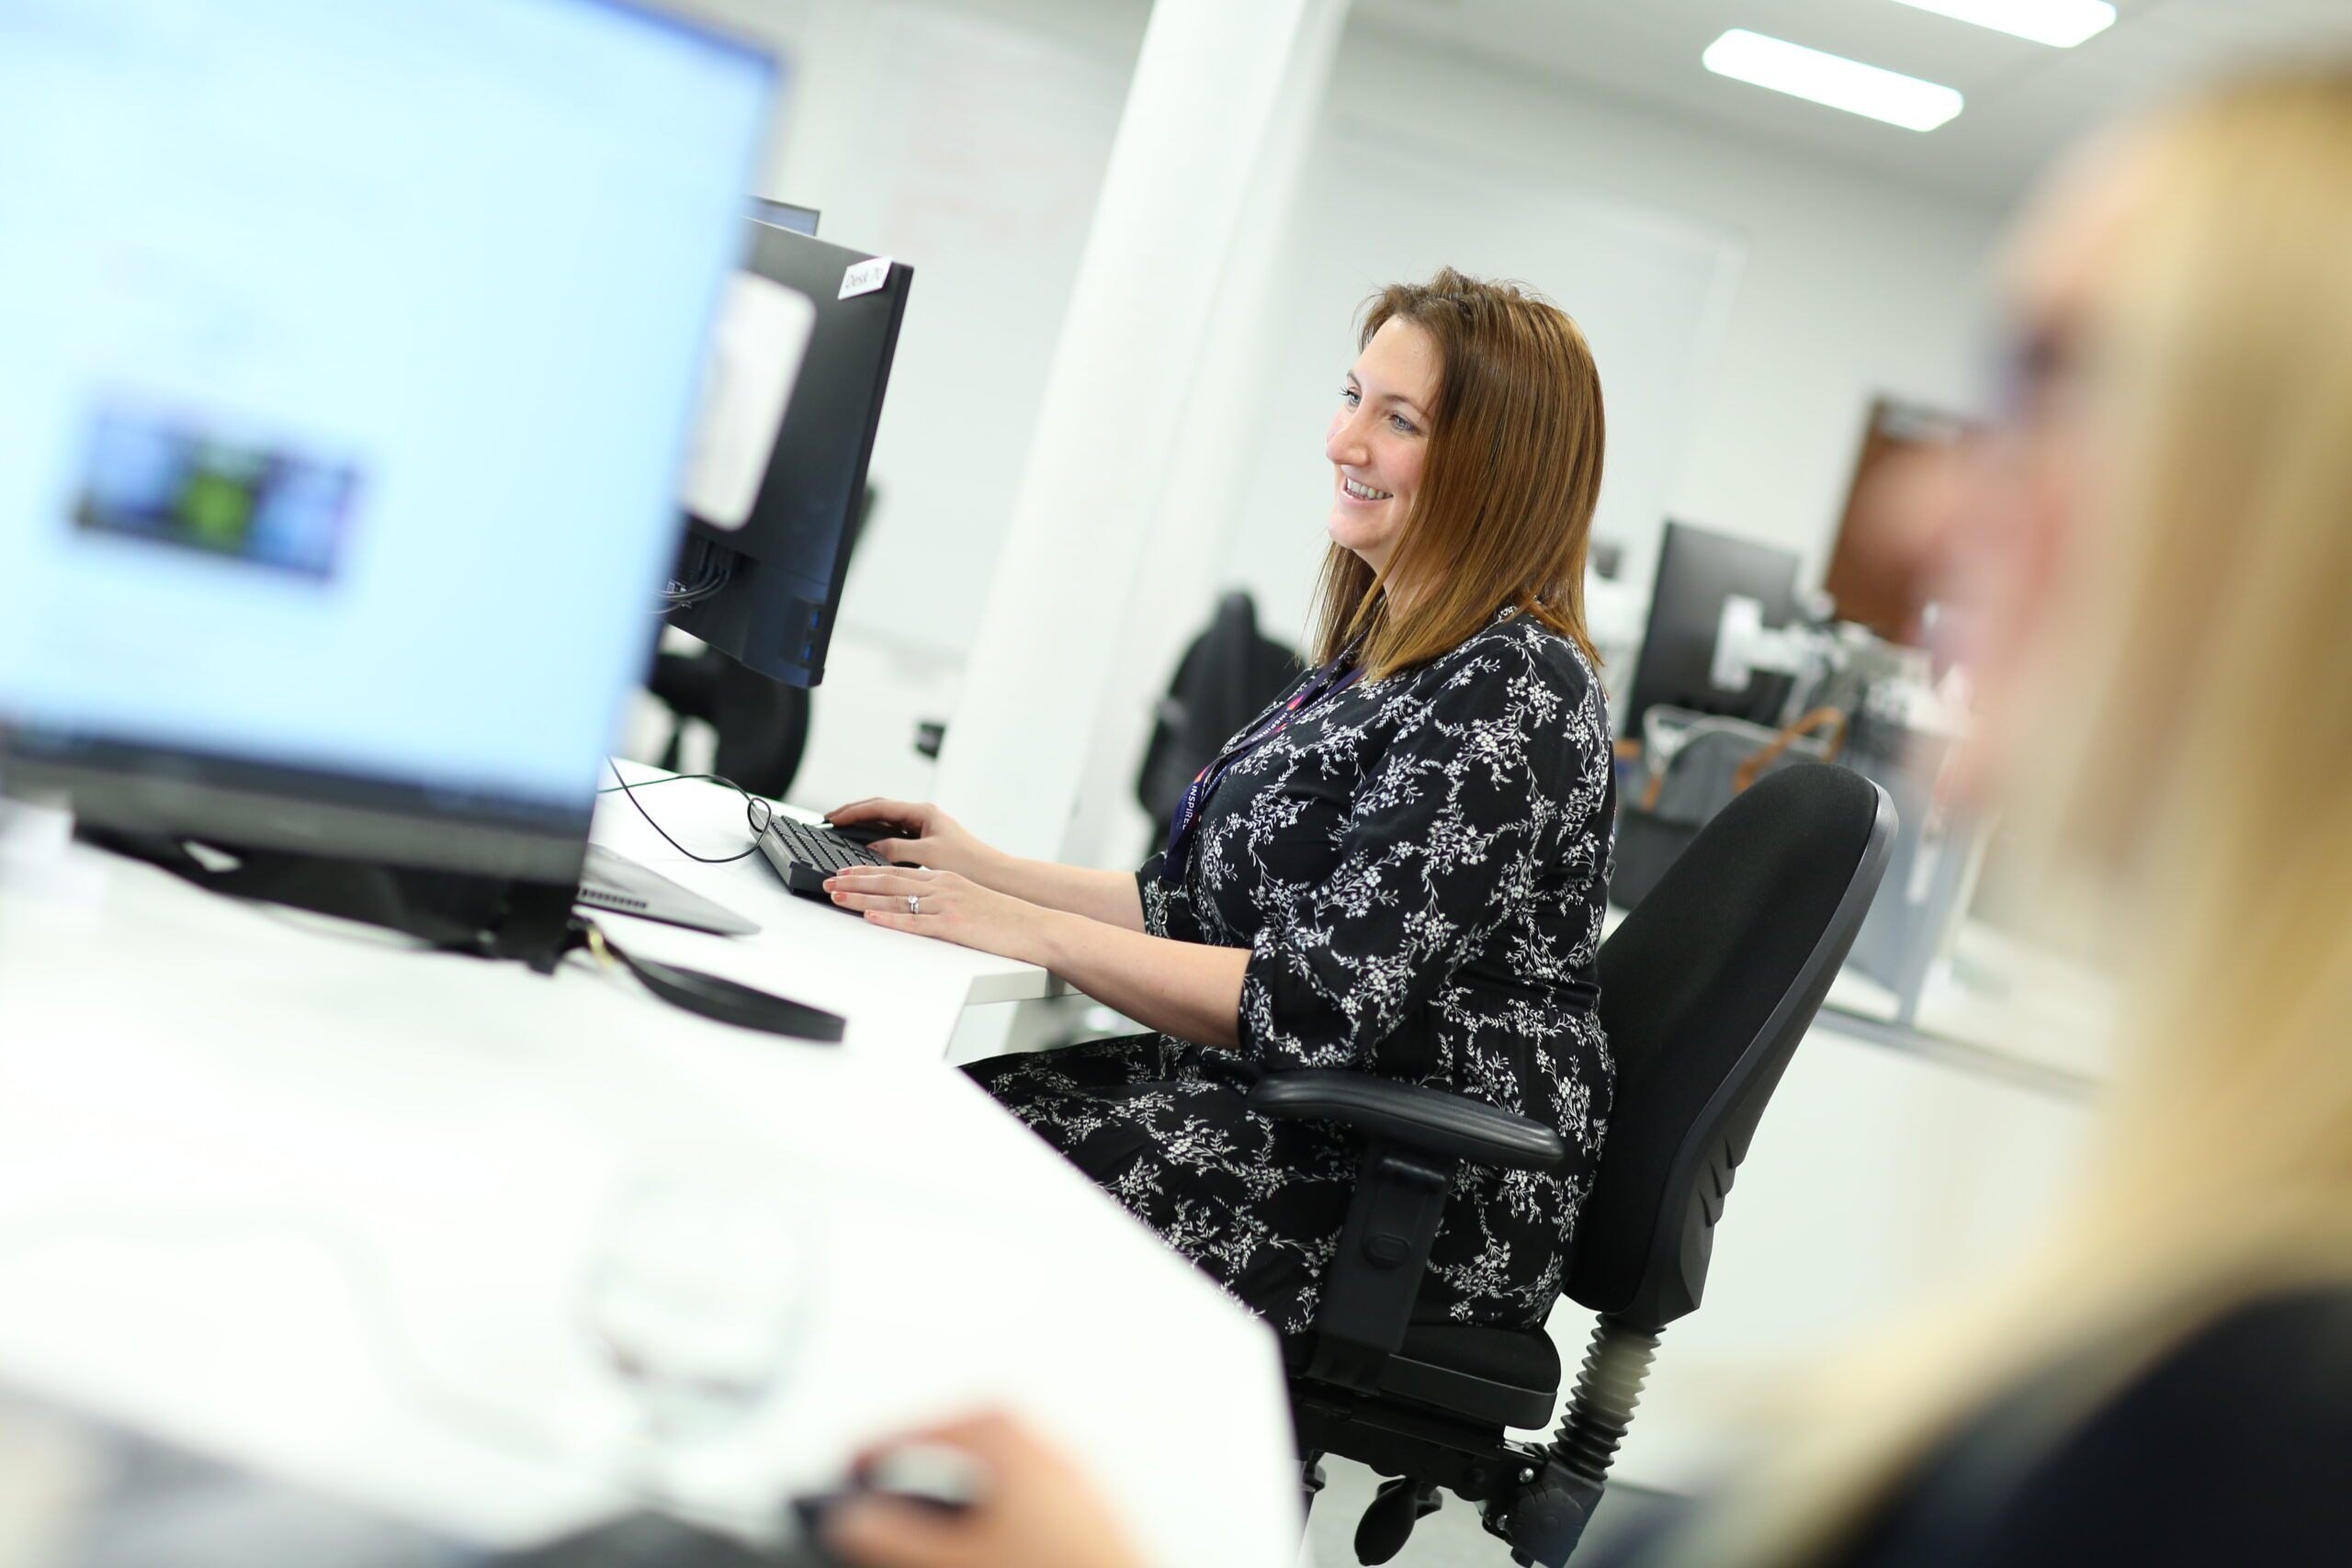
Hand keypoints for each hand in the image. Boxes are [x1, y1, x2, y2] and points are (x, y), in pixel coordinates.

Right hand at [822, 1412, 1148, 1567]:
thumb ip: (897, 1538)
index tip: (856, 1461)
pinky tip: (989, 1541)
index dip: (888, 1442)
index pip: (939, 1425)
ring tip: (934, 1514)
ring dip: (968, 1484)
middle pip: (983, 1436)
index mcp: (1018, 1445)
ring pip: (1015, 1469)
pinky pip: (1039, 1500)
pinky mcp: (1099, 1525)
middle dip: (932, 1451)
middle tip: (893, 1470)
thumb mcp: (958, 1559)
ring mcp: (1084, 1489)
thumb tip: (855, 1520)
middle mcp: (1058, 1455)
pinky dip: (1001, 1510)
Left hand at [824, 864, 1048, 961]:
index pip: (896, 872)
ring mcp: (947, 905)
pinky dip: (890, 918)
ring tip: (835, 896)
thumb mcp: (969, 899)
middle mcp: (942, 886)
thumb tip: (913, 905)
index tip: (841, 873)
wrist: (1036, 927)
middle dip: (852, 881)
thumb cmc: (1005, 919)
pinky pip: (915, 922)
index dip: (864, 872)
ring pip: (895, 898)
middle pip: (888, 881)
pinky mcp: (953, 926)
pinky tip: (870, 916)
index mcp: (944, 879)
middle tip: (826, 882)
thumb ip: (941, 899)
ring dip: (861, 896)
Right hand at [827, 798, 1001, 885]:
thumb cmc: (969, 862)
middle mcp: (923, 816)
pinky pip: (894, 835)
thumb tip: (871, 849)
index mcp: (923, 812)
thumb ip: (896, 849)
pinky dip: (877, 837)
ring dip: (864, 824)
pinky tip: (865, 844)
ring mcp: (924, 828)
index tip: (833, 818)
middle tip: (831, 820)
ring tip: (842, 829)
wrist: (994, 875)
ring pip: (886, 822)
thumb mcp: (927, 854)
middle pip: (881, 809)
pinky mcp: (927, 842)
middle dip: (855, 813)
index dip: (853, 812)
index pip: (880, 806)